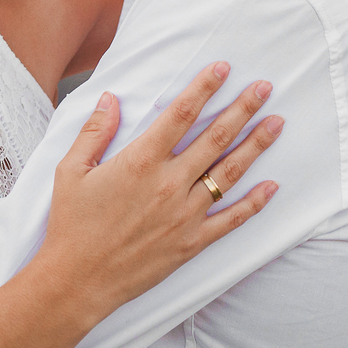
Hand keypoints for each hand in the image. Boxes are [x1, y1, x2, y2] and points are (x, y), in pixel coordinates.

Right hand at [38, 62, 281, 321]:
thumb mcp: (70, 170)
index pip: (180, 115)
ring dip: (255, 145)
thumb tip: (110, 98)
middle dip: (242, 108)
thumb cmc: (70, 224)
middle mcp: (168, 184)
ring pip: (229, 173)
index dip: (204, 88)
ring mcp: (184, 214)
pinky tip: (272, 186)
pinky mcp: (192, 242)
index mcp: (139, 161)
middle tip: (265, 88)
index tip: (223, 68)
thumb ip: (94, 132)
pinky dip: (255, 203)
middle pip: (214, 137)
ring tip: (276, 123)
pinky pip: (232, 220)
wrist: (78, 279)